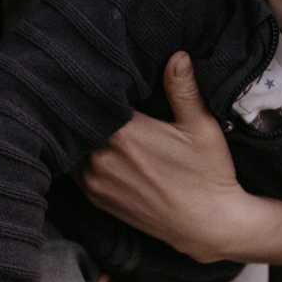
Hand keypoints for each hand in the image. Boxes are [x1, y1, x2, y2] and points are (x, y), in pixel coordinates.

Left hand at [75, 53, 281, 263]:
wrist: (207, 226)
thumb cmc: (208, 174)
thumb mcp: (202, 127)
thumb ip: (184, 89)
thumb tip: (177, 55)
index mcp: (124, 133)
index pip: (94, 98)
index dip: (95, 84)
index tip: (99, 73)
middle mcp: (101, 158)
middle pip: (79, 121)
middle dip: (85, 107)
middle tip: (90, 91)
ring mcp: (95, 181)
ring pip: (72, 145)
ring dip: (80, 133)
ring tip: (90, 117)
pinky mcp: (95, 198)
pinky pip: (74, 168)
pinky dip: (80, 155)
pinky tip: (93, 145)